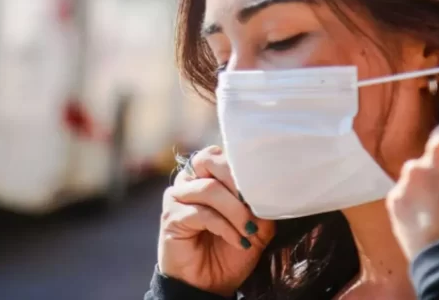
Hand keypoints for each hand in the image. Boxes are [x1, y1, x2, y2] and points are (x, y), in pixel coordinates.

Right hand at [157, 145, 274, 296]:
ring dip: (235, 210)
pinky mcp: (171, 217)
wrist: (211, 284)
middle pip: (208, 160)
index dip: (241, 167)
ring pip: (209, 188)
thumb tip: (267, 186)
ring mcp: (177, 197)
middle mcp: (189, 180)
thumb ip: (259, 202)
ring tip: (249, 230)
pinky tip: (237, 240)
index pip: (221, 154)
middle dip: (236, 181)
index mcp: (207, 175)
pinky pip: (202, 213)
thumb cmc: (231, 250)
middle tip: (253, 204)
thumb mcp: (255, 224)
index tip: (263, 187)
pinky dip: (225, 227)